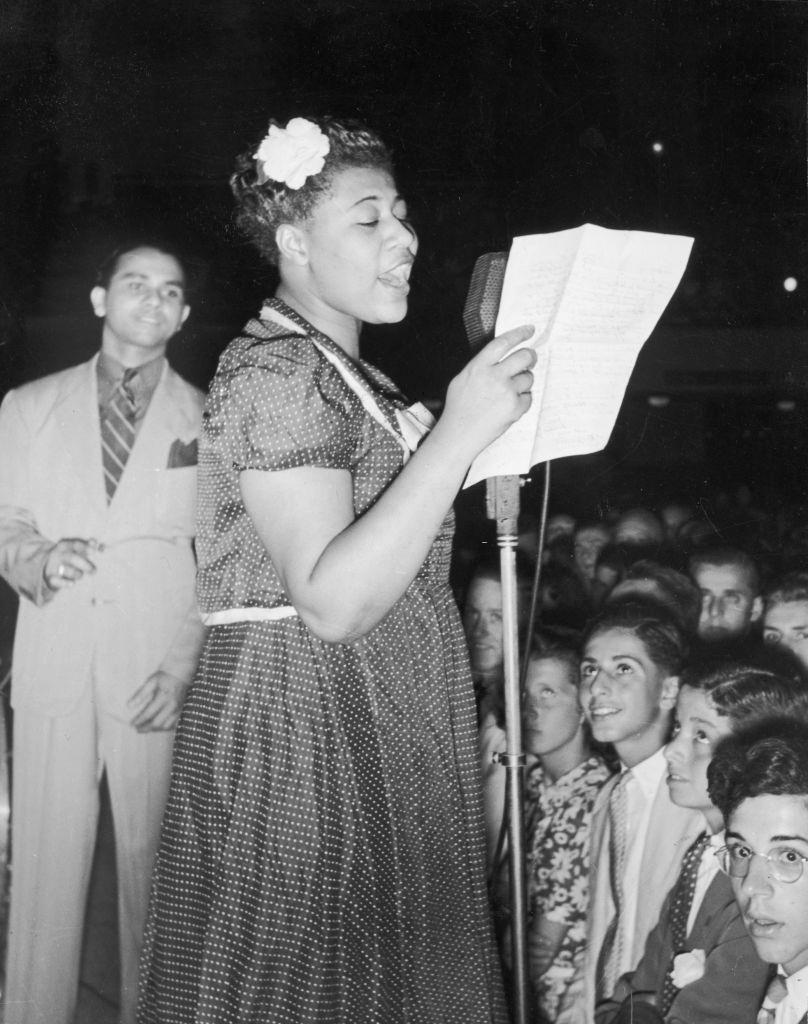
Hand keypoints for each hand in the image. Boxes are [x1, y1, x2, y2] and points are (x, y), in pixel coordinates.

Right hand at [43, 538, 98, 591]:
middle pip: (72, 558)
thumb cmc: (68, 556)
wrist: (47, 565)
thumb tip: (102, 546)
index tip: (94, 551)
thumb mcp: (77, 549)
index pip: (75, 544)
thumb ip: (90, 547)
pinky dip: (65, 583)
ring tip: (80, 575)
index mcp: (65, 545)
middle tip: (94, 570)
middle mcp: (58, 554)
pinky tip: (72, 583)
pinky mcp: (50, 578)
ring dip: (77, 574)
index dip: (85, 547)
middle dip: (85, 564)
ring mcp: (53, 566)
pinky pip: (56, 581)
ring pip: (67, 570)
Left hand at [128, 670, 188, 731]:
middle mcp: (171, 705)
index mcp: (163, 697)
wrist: (181, 674)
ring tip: (146, 728)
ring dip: (154, 729)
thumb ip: (140, 694)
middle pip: (157, 723)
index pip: (148, 713)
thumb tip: (129, 705)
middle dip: (145, 728)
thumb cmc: (164, 677)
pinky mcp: (181, 711)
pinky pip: (173, 724)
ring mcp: (178, 709)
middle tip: (137, 729)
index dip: (139, 720)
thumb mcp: (151, 682)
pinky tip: (157, 726)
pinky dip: (164, 727)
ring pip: (165, 726)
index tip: (132, 723)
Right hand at [441, 324, 537, 456]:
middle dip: (530, 357)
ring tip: (509, 392)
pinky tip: (508, 406)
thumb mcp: (463, 379)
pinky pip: (528, 397)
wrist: (459, 434)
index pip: (503, 342)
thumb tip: (503, 356)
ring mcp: (506, 392)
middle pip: (524, 356)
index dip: (519, 334)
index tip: (529, 330)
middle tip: (530, 359)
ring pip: (528, 377)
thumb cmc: (459, 408)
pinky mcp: (515, 408)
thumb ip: (482, 365)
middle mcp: (494, 377)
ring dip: (523, 382)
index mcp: (479, 367)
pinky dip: (522, 400)